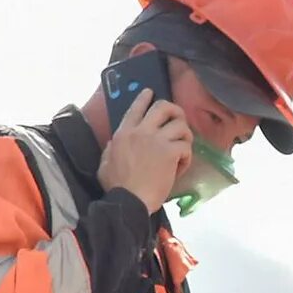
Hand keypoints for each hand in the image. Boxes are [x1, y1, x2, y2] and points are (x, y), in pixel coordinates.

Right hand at [100, 88, 194, 208]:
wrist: (128, 200)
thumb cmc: (116, 186)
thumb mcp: (105, 161)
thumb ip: (112, 148)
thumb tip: (116, 142)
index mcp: (123, 133)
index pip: (136, 107)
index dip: (145, 98)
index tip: (151, 92)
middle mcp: (140, 131)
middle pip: (163, 107)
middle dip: (175, 111)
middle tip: (179, 120)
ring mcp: (156, 141)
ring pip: (180, 125)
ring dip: (185, 136)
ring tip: (182, 149)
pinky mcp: (170, 153)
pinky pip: (186, 146)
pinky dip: (187, 156)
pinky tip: (181, 166)